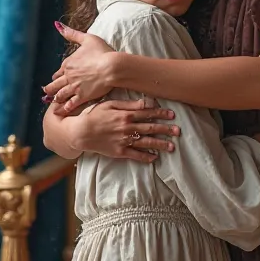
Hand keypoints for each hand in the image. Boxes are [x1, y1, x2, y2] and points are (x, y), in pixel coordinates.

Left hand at [43, 23, 114, 109]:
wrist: (111, 67)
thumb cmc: (102, 52)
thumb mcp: (87, 39)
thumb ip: (72, 34)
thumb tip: (58, 26)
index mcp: (68, 63)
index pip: (58, 71)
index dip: (57, 75)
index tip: (55, 78)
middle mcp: (68, 76)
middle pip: (55, 84)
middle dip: (50, 88)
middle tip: (46, 92)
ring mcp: (74, 87)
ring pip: (60, 95)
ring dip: (55, 98)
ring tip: (52, 103)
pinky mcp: (82, 96)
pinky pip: (70, 104)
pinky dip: (64, 108)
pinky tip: (60, 112)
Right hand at [43, 97, 179, 162]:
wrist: (81, 132)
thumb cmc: (95, 115)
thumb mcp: (110, 104)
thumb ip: (129, 104)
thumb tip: (144, 102)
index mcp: (126, 115)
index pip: (148, 113)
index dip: (161, 114)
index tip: (172, 115)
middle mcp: (127, 128)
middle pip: (150, 128)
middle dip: (166, 129)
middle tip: (178, 131)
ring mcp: (124, 141)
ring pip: (146, 143)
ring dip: (160, 144)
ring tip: (171, 146)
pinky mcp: (119, 152)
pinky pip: (135, 155)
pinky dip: (145, 157)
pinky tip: (155, 158)